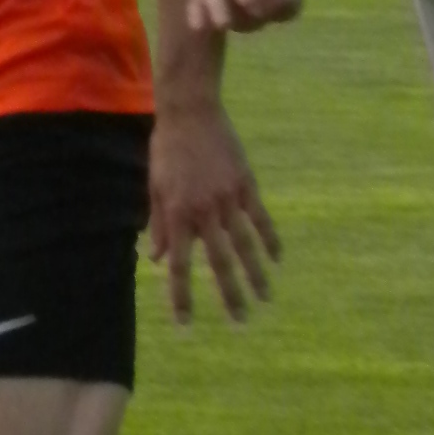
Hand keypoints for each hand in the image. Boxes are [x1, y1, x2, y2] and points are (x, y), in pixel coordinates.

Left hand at [149, 101, 279, 325]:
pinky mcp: (246, 184)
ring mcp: (228, 198)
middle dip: (230, 296)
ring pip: (245, 246)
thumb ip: (159, 224)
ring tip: (265, 299)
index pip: (180, 267)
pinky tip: (278, 259)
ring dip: (256, 275)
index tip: (185, 324)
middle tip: (241, 322)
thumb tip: (157, 260)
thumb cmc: (167, 148)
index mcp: (178, 214)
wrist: (190, 110)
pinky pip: (261, 219)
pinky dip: (270, 240)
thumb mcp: (155, 186)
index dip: (182, 297)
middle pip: (219, 263)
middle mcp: (204, 211)